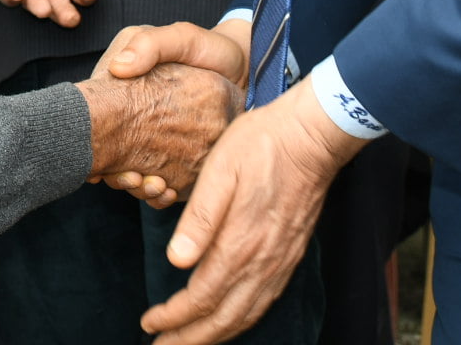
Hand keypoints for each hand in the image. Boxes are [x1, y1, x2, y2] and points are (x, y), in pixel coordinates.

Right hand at [88, 20, 251, 202]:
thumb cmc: (206, 51)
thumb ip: (151, 45)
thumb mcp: (179, 39)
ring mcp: (161, 149)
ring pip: (138, 179)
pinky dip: (161, 196)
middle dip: (120, 176)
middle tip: (131, 179)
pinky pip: (165, 189)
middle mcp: (139, 125)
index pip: (100, 127)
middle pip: (116, 159)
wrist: (242, 69)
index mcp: (129, 97)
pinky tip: (167, 191)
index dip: (96, 147)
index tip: (101, 162)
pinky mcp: (181, 166)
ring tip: (154, 187)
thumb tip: (119, 68)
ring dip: (141, 189)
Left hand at [141, 78, 366, 344]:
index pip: (200, 297)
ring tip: (189, 343)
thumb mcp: (219, 170)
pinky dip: (241, 320)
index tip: (148, 323)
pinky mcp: (290, 255)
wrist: (312, 136)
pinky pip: (263, 302)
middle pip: (223, 319)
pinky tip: (229, 320)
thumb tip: (176, 262)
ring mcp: (280, 261)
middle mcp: (263, 262)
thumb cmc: (260, 144)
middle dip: (190, 339)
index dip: (173, 317)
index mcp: (240, 243)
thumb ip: (199, 219)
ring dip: (215, 335)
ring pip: (245, 316)